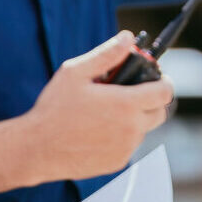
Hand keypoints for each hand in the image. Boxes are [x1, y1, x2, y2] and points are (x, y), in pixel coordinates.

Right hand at [0, 32, 174, 194]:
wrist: (37, 149)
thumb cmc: (54, 109)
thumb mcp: (75, 72)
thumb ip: (106, 54)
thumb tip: (127, 38)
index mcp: (126, 104)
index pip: (165, 92)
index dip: (164, 82)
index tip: (157, 79)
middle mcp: (131, 129)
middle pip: (160, 113)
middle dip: (151, 100)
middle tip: (131, 93)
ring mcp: (125, 148)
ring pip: (143, 130)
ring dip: (134, 119)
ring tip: (106, 111)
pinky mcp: (117, 163)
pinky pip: (128, 145)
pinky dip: (120, 136)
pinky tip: (97, 130)